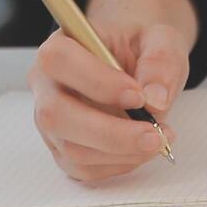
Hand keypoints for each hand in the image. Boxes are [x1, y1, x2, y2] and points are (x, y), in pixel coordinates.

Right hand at [27, 0, 197, 180]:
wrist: (137, 60)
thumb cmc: (140, 46)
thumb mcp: (160, 38)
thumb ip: (160, 61)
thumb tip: (155, 101)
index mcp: (61, 44)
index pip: (60, 61)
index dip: (97, 82)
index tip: (139, 96)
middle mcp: (46, 84)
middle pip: (56, 115)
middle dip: (111, 133)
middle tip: (155, 135)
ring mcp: (50, 120)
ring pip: (70, 148)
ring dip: (120, 153)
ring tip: (158, 139)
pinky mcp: (63, 147)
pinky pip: (83, 168)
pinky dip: (118, 165)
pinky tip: (143, 150)